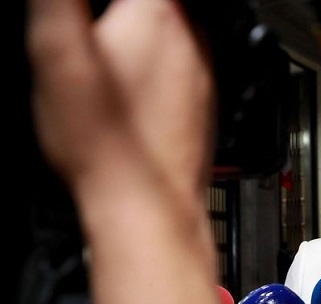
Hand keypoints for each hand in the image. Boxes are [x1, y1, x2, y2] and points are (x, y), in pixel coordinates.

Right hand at [27, 0, 213, 206]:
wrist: (146, 205)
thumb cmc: (105, 140)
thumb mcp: (55, 52)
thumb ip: (57, 4)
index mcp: (157, 12)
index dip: (106, 1)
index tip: (88, 16)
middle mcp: (192, 38)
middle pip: (157, 2)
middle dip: (120, 10)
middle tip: (90, 32)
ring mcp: (203, 73)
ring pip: (170, 30)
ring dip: (137, 33)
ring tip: (104, 59)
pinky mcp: (203, 103)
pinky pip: (178, 67)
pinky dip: (151, 67)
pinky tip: (126, 92)